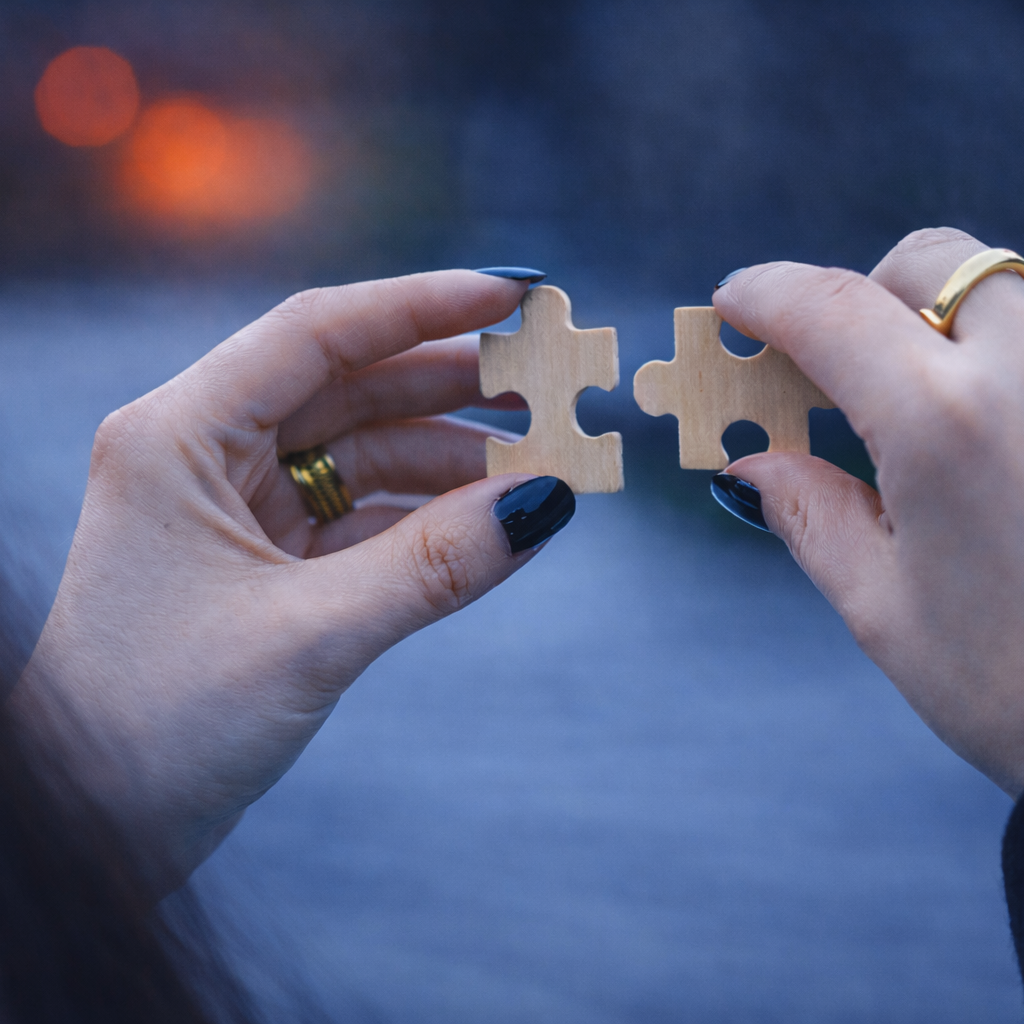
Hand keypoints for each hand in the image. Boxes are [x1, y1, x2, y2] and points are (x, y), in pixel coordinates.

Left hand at [16, 270, 564, 877]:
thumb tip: (546, 503)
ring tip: (539, 463)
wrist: (92, 825)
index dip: (422, 306)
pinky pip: (363, 514)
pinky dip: (427, 516)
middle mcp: (205, 453)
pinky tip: (489, 520)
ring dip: (451, 458)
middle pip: (350, 386)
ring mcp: (238, 507)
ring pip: (363, 453)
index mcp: (179, 436)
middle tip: (549, 384)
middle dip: (453, 385)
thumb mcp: (307, 637)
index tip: (515, 295)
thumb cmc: (156, 728)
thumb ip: (432, 569)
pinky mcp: (266, 559)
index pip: (316, 333)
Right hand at [713, 227, 1023, 795]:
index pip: (832, 311)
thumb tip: (752, 464)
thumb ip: (809, 514)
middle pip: (931, 262)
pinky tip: (997, 434)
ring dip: (943, 319)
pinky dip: (1002, 355)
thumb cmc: (1018, 691)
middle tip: (841, 369)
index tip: (735, 301)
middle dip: (868, 294)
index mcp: (944, 425)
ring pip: (1006, 285)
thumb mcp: (884, 611)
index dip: (768, 295)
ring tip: (926, 407)